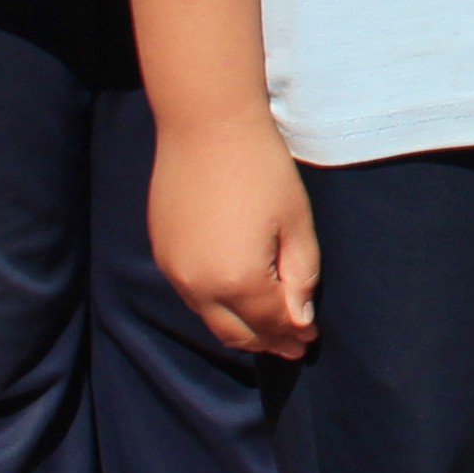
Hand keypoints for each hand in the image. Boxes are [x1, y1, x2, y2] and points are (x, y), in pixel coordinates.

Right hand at [151, 109, 318, 358]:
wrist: (206, 126)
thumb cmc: (261, 169)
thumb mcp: (296, 222)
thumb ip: (300, 275)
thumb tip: (300, 319)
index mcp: (237, 280)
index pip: (271, 322)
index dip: (294, 332)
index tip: (311, 336)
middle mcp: (198, 286)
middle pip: (236, 331)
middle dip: (267, 342)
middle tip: (292, 346)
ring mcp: (174, 271)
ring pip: (209, 317)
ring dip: (240, 328)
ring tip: (265, 331)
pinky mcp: (162, 252)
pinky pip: (191, 295)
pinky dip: (216, 306)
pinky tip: (233, 301)